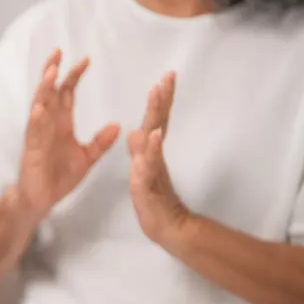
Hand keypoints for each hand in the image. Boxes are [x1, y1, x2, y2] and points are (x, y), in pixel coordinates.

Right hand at [16, 49, 120, 217]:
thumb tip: (117, 125)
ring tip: (50, 73)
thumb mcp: (86, 158)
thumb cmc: (59, 177)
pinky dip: (36, 120)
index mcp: (60, 123)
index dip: (74, 76)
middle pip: (49, 92)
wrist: (42, 199)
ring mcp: (38, 135)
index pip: (66, 93)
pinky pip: (34, 132)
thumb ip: (100, 142)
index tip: (86, 60)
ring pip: (39, 106)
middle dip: (52, 72)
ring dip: (44, 89)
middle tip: (58, 53)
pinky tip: (38, 108)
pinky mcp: (32, 150)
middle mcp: (47, 124)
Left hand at [128, 72, 190, 244]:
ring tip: (158, 92)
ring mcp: (152, 167)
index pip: (157, 119)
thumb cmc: (153, 199)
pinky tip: (155, 134)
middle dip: (162, 98)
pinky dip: (152, 148)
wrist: (164, 226)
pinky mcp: (147, 182)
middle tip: (167, 76)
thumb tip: (136, 131)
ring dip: (156, 113)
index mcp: (151, 150)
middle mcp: (154, 154)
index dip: (160, 99)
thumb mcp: (143, 171)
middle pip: (158, 121)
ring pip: (154, 136)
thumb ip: (142, 151)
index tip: (165, 77)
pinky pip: (149, 163)